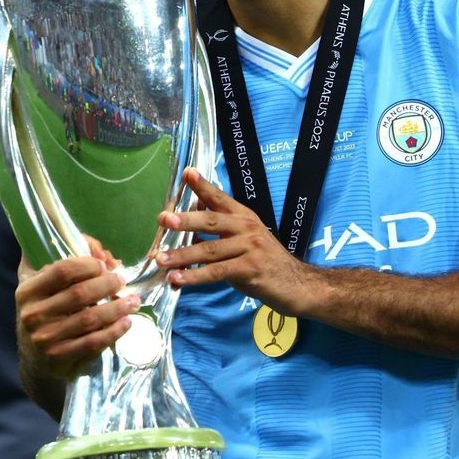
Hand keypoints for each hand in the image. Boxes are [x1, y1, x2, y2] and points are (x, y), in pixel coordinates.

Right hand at [16, 237, 139, 379]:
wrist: (35, 360)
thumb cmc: (43, 313)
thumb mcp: (39, 285)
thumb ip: (59, 260)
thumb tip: (97, 248)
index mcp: (27, 291)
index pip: (62, 270)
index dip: (88, 265)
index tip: (104, 265)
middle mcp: (33, 315)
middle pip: (80, 293)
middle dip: (107, 284)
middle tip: (123, 281)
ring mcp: (46, 339)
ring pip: (90, 319)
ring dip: (117, 308)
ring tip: (133, 301)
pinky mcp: (61, 358)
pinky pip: (94, 342)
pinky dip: (114, 331)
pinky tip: (127, 322)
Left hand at [155, 168, 316, 315]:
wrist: (298, 285)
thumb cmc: (267, 263)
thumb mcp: (246, 241)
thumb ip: (221, 233)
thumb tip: (191, 225)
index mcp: (244, 217)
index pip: (220, 198)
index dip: (203, 185)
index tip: (186, 172)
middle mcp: (247, 227)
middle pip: (211, 221)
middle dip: (185, 220)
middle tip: (163, 219)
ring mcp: (250, 248)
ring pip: (210, 250)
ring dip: (182, 255)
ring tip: (160, 259)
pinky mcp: (250, 269)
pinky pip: (217, 272)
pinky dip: (195, 277)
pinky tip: (177, 279)